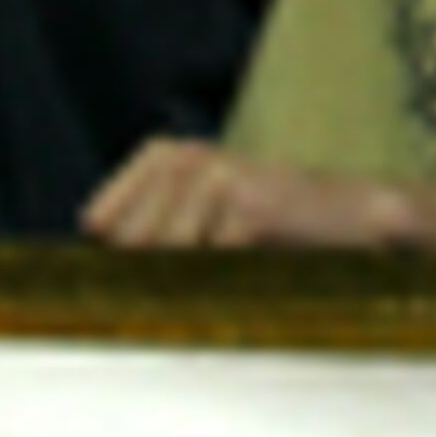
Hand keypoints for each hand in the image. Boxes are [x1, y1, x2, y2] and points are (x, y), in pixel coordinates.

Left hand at [83, 137, 410, 253]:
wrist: (345, 220)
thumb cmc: (264, 230)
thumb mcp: (195, 221)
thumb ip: (141, 232)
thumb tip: (90, 254)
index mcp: (165, 157)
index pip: (101, 220)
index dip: (122, 254)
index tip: (147, 270)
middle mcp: (187, 158)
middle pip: (131, 244)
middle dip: (157, 271)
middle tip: (209, 266)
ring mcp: (218, 177)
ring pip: (167, 257)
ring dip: (198, 277)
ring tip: (234, 262)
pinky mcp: (248, 205)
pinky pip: (209, 263)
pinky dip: (227, 279)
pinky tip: (253, 264)